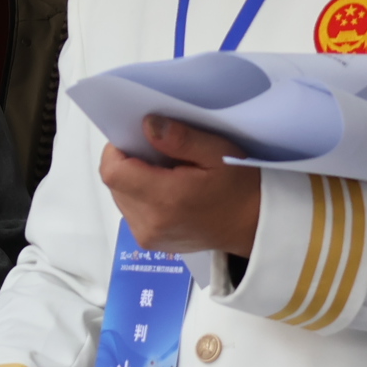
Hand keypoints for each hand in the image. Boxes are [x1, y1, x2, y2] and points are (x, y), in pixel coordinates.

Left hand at [100, 116, 260, 255]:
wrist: (253, 226)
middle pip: (114, 183)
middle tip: (158, 153)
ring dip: (133, 179)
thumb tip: (147, 125)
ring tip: (164, 173)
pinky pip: (130, 211)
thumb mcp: (218, 152)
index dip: (117, 150)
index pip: (112, 172)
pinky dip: (140, 195)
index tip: (138, 138)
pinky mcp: (150, 241)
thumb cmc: (239, 187)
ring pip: (119, 196)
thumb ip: (181, 138)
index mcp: (165, 199)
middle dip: (128, 162)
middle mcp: (150, 223)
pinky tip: (165, 190)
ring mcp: (148, 236)